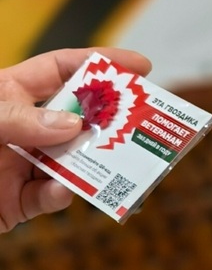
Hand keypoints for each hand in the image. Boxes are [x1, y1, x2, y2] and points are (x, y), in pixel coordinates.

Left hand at [0, 47, 150, 231]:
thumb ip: (20, 119)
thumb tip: (73, 124)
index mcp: (6, 95)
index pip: (60, 72)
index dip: (99, 66)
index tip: (138, 69)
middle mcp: (20, 129)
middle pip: (76, 120)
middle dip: (108, 122)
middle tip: (141, 125)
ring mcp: (21, 166)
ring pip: (72, 164)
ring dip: (92, 166)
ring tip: (114, 166)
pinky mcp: (20, 204)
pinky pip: (51, 198)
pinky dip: (60, 196)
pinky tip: (59, 191)